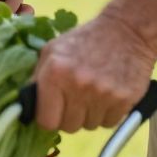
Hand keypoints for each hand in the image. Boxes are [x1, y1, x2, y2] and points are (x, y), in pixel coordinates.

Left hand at [31, 12, 156, 132]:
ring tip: (94, 92)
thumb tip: (29, 105)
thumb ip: (38, 78)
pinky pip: (110, 122)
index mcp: (55, 73)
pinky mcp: (124, 101)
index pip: (46, 121)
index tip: (53, 111)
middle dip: (70, 116)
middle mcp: (78, 86)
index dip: (49, 118)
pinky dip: (108, 113)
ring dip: (90, 114)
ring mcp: (102, 95)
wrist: (127, 30)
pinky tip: (108, 94)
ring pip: (89, 126)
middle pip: (69, 127)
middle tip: (76, 99)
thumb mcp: (53, 50)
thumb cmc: (85, 40)